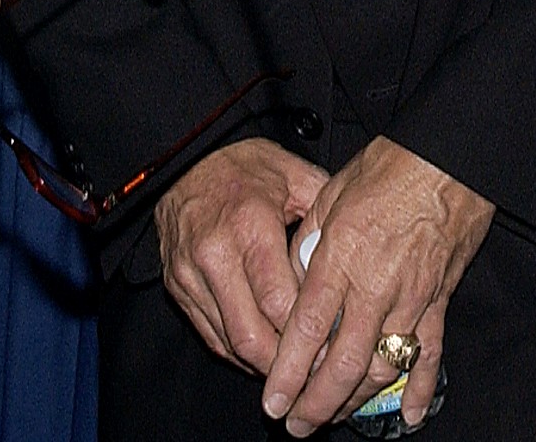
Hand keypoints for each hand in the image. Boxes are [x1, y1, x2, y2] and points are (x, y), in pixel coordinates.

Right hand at [157, 137, 330, 376]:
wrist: (183, 162)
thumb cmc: (244, 168)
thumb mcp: (293, 176)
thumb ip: (325, 215)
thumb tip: (357, 255)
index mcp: (249, 226)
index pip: (279, 302)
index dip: (307, 334)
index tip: (334, 348)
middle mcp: (214, 256)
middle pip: (251, 335)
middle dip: (285, 365)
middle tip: (317, 374)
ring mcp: (191, 276)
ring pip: (229, 344)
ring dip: (264, 365)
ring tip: (297, 373)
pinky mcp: (178, 288)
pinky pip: (211, 336)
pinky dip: (240, 352)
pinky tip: (267, 355)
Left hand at [264, 139, 494, 435]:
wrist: (450, 157)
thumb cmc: (390, 167)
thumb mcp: (331, 196)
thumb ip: (307, 245)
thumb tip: (291, 282)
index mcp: (342, 256)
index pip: (307, 329)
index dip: (287, 373)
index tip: (273, 402)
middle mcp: (376, 285)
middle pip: (344, 363)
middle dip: (317, 403)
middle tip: (297, 425)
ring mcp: (412, 297)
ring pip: (383, 367)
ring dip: (357, 400)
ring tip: (334, 416)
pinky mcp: (440, 299)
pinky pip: (432, 353)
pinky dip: (422, 388)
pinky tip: (411, 414)